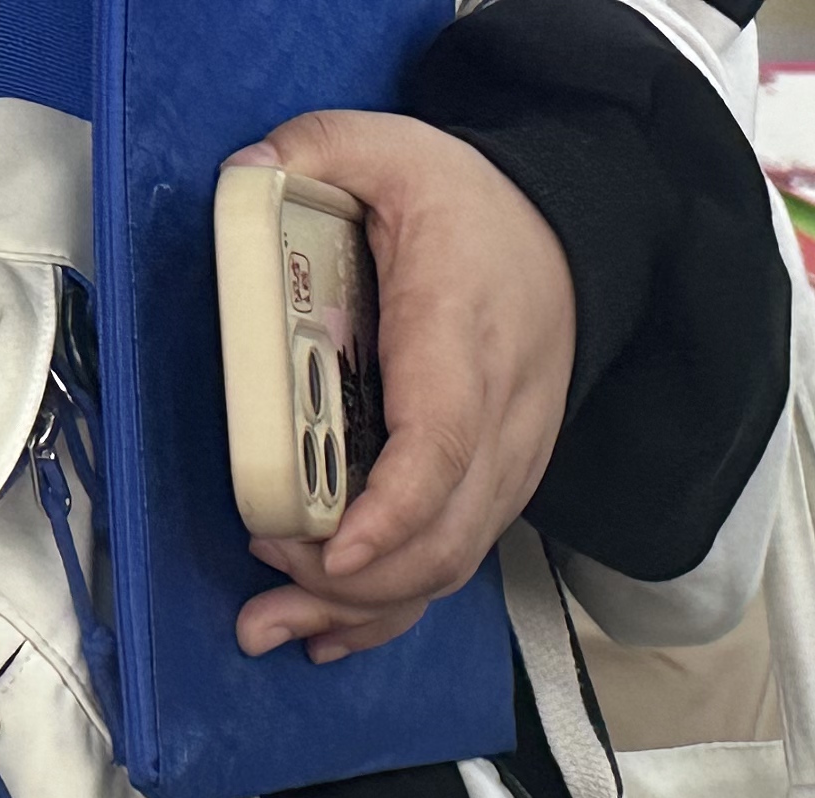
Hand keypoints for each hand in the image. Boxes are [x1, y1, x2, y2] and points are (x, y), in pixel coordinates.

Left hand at [228, 111, 574, 663]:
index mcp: (463, 338)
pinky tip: (332, 633)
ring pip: (447, 566)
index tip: (333, 549)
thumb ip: (313, 149)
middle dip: (351, 580)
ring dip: (362, 610)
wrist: (572, 241)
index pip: (442, 447)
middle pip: (443, 536)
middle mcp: (498, 421)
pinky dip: (390, 607)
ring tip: (274, 627)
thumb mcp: (391, 147)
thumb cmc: (479, 209)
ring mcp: (506, 466)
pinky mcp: (497, 488)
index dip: (390, 511)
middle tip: (265, 563)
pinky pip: (449, 563)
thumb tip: (242, 174)